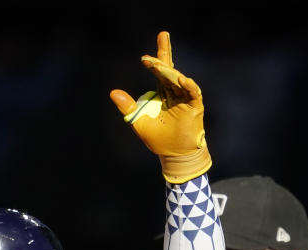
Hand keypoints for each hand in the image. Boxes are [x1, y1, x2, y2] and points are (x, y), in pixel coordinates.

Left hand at [110, 31, 210, 182]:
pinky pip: (193, 93)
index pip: (160, 72)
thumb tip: (113, 92)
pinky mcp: (194, 108)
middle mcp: (175, 93)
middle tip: (162, 35)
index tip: (144, 55)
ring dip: (169, 71)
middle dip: (165, 53)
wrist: (174, 156)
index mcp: (163, 94)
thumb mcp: (139, 122)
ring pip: (178, 80)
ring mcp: (186, 99)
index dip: (156, 60)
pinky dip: (188, 85)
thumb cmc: (159, 141)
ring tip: (157, 64)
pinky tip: (180, 78)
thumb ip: (127, 107)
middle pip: (170, 69)